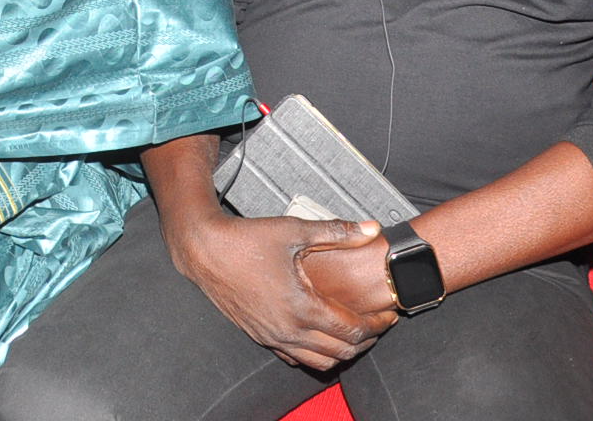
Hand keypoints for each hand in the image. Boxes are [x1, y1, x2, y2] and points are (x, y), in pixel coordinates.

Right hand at [167, 211, 396, 369]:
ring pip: (319, 362)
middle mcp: (289, 330)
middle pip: (341, 352)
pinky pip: (295, 359)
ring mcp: (273, 337)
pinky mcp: (261, 336)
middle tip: (377, 323)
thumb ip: (337, 232)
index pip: (352, 330)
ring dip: (342, 352)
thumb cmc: (248, 239)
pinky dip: (315, 354)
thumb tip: (372, 229)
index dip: (376, 325)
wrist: (205, 250)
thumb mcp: (294, 230)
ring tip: (354, 332)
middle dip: (365, 340)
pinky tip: (320, 335)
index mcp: (302, 307)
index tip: (388, 313)